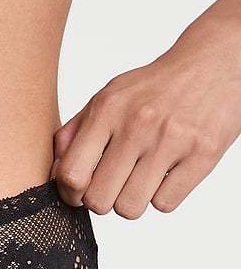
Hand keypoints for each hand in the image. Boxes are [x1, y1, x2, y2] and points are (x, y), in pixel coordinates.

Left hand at [52, 11, 240, 217]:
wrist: (215, 61)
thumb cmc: (154, 88)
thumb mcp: (109, 97)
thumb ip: (75, 133)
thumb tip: (53, 173)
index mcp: (108, 110)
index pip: (71, 176)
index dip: (70, 194)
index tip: (79, 192)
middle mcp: (138, 124)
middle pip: (98, 201)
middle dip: (103, 200)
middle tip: (114, 184)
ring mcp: (171, 140)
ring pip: (130, 208)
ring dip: (132, 201)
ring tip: (140, 179)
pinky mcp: (202, 154)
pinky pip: (164, 204)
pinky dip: (163, 197)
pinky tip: (166, 175)